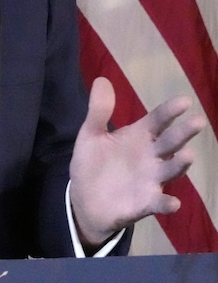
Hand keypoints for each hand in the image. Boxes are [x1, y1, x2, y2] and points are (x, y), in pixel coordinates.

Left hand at [69, 76, 205, 247]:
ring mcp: (151, 180)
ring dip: (179, 163)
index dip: (170, 111)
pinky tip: (173, 202)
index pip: (157, 120)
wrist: (85, 198)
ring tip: (188, 155)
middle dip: (183, 133)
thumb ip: (99, 111)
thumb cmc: (94, 163)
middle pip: (170, 142)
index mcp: (138, 137)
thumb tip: (101, 79)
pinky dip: (166, 203)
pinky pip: (159, 203)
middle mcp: (151, 157)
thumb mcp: (91, 135)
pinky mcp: (145, 203)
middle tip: (197, 121)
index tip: (185, 100)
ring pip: (170, 170)